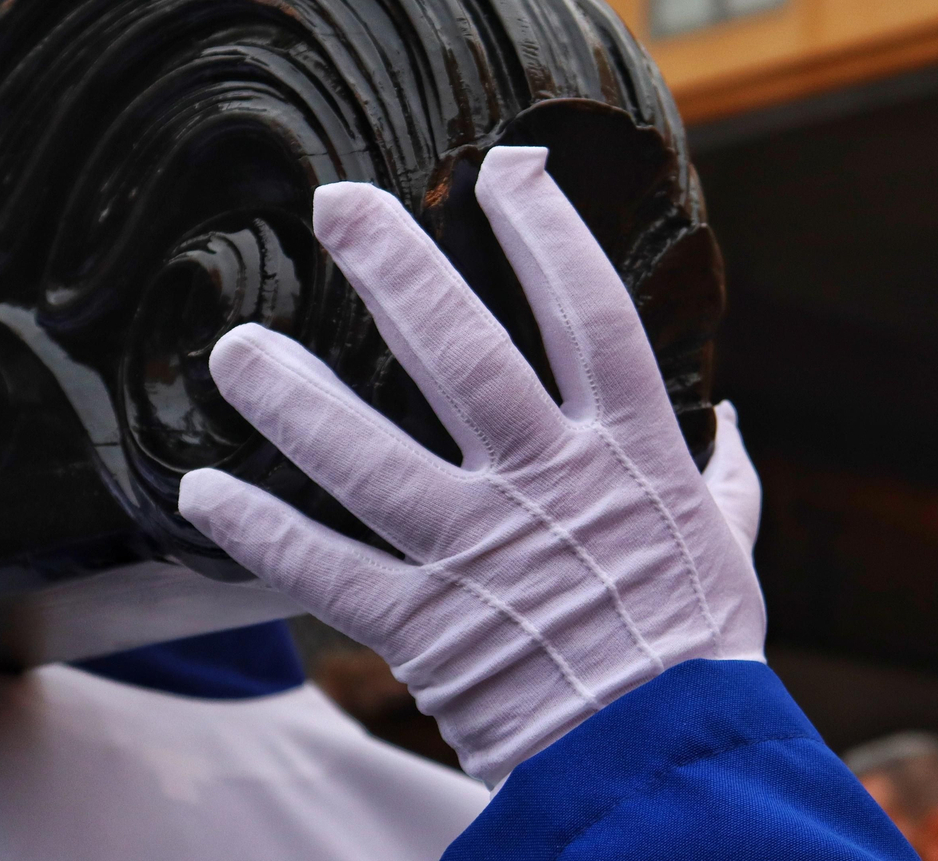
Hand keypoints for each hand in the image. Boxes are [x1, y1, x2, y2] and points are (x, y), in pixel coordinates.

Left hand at [179, 147, 765, 786]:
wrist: (662, 769)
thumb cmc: (696, 652)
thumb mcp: (727, 550)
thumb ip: (723, 477)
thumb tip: (734, 418)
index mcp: (627, 453)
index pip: (587, 313)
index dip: (546, 230)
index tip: (504, 169)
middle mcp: (547, 484)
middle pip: (460, 353)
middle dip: (393, 268)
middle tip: (335, 205)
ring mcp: (478, 552)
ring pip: (366, 454)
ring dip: (292, 396)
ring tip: (234, 346)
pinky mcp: (423, 626)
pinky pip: (325, 569)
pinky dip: (260, 529)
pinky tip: (203, 488)